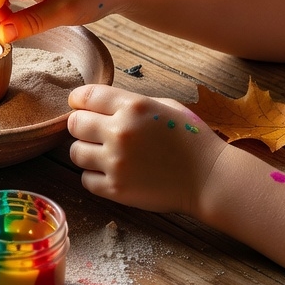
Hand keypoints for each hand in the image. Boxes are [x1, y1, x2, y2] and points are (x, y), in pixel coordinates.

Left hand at [67, 84, 227, 214]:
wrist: (209, 178)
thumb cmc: (190, 139)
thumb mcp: (164, 106)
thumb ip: (130, 103)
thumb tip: (100, 105)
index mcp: (132, 106)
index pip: (85, 96)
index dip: (79, 100)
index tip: (80, 106)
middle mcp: (120, 132)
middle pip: (74, 124)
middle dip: (82, 126)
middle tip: (94, 132)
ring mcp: (116, 163)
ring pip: (75, 153)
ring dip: (86, 152)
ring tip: (104, 154)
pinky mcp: (116, 189)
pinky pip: (86, 179)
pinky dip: (94, 176)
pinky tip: (112, 172)